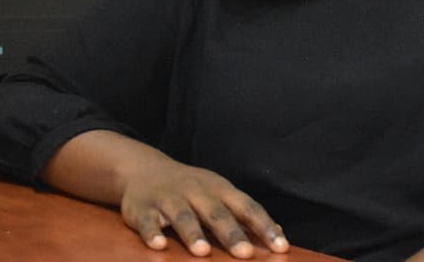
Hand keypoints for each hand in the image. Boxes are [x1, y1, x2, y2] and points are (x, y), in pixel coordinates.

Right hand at [43, 130, 288, 258]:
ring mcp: (169, 199)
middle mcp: (196, 191)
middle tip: (245, 253)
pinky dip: (151, 232)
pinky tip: (157, 246)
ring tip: (202, 252)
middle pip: (216, 212)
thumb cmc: (192, 189)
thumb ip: (245, 214)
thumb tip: (278, 235)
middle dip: (231, 233)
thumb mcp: (219, 194)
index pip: (247, 207)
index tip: (280, 246)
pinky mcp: (142, 208)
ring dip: (193, 233)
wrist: (144, 169)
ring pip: (182, 216)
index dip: (264, 226)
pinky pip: (146, 221)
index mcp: (219, 189)